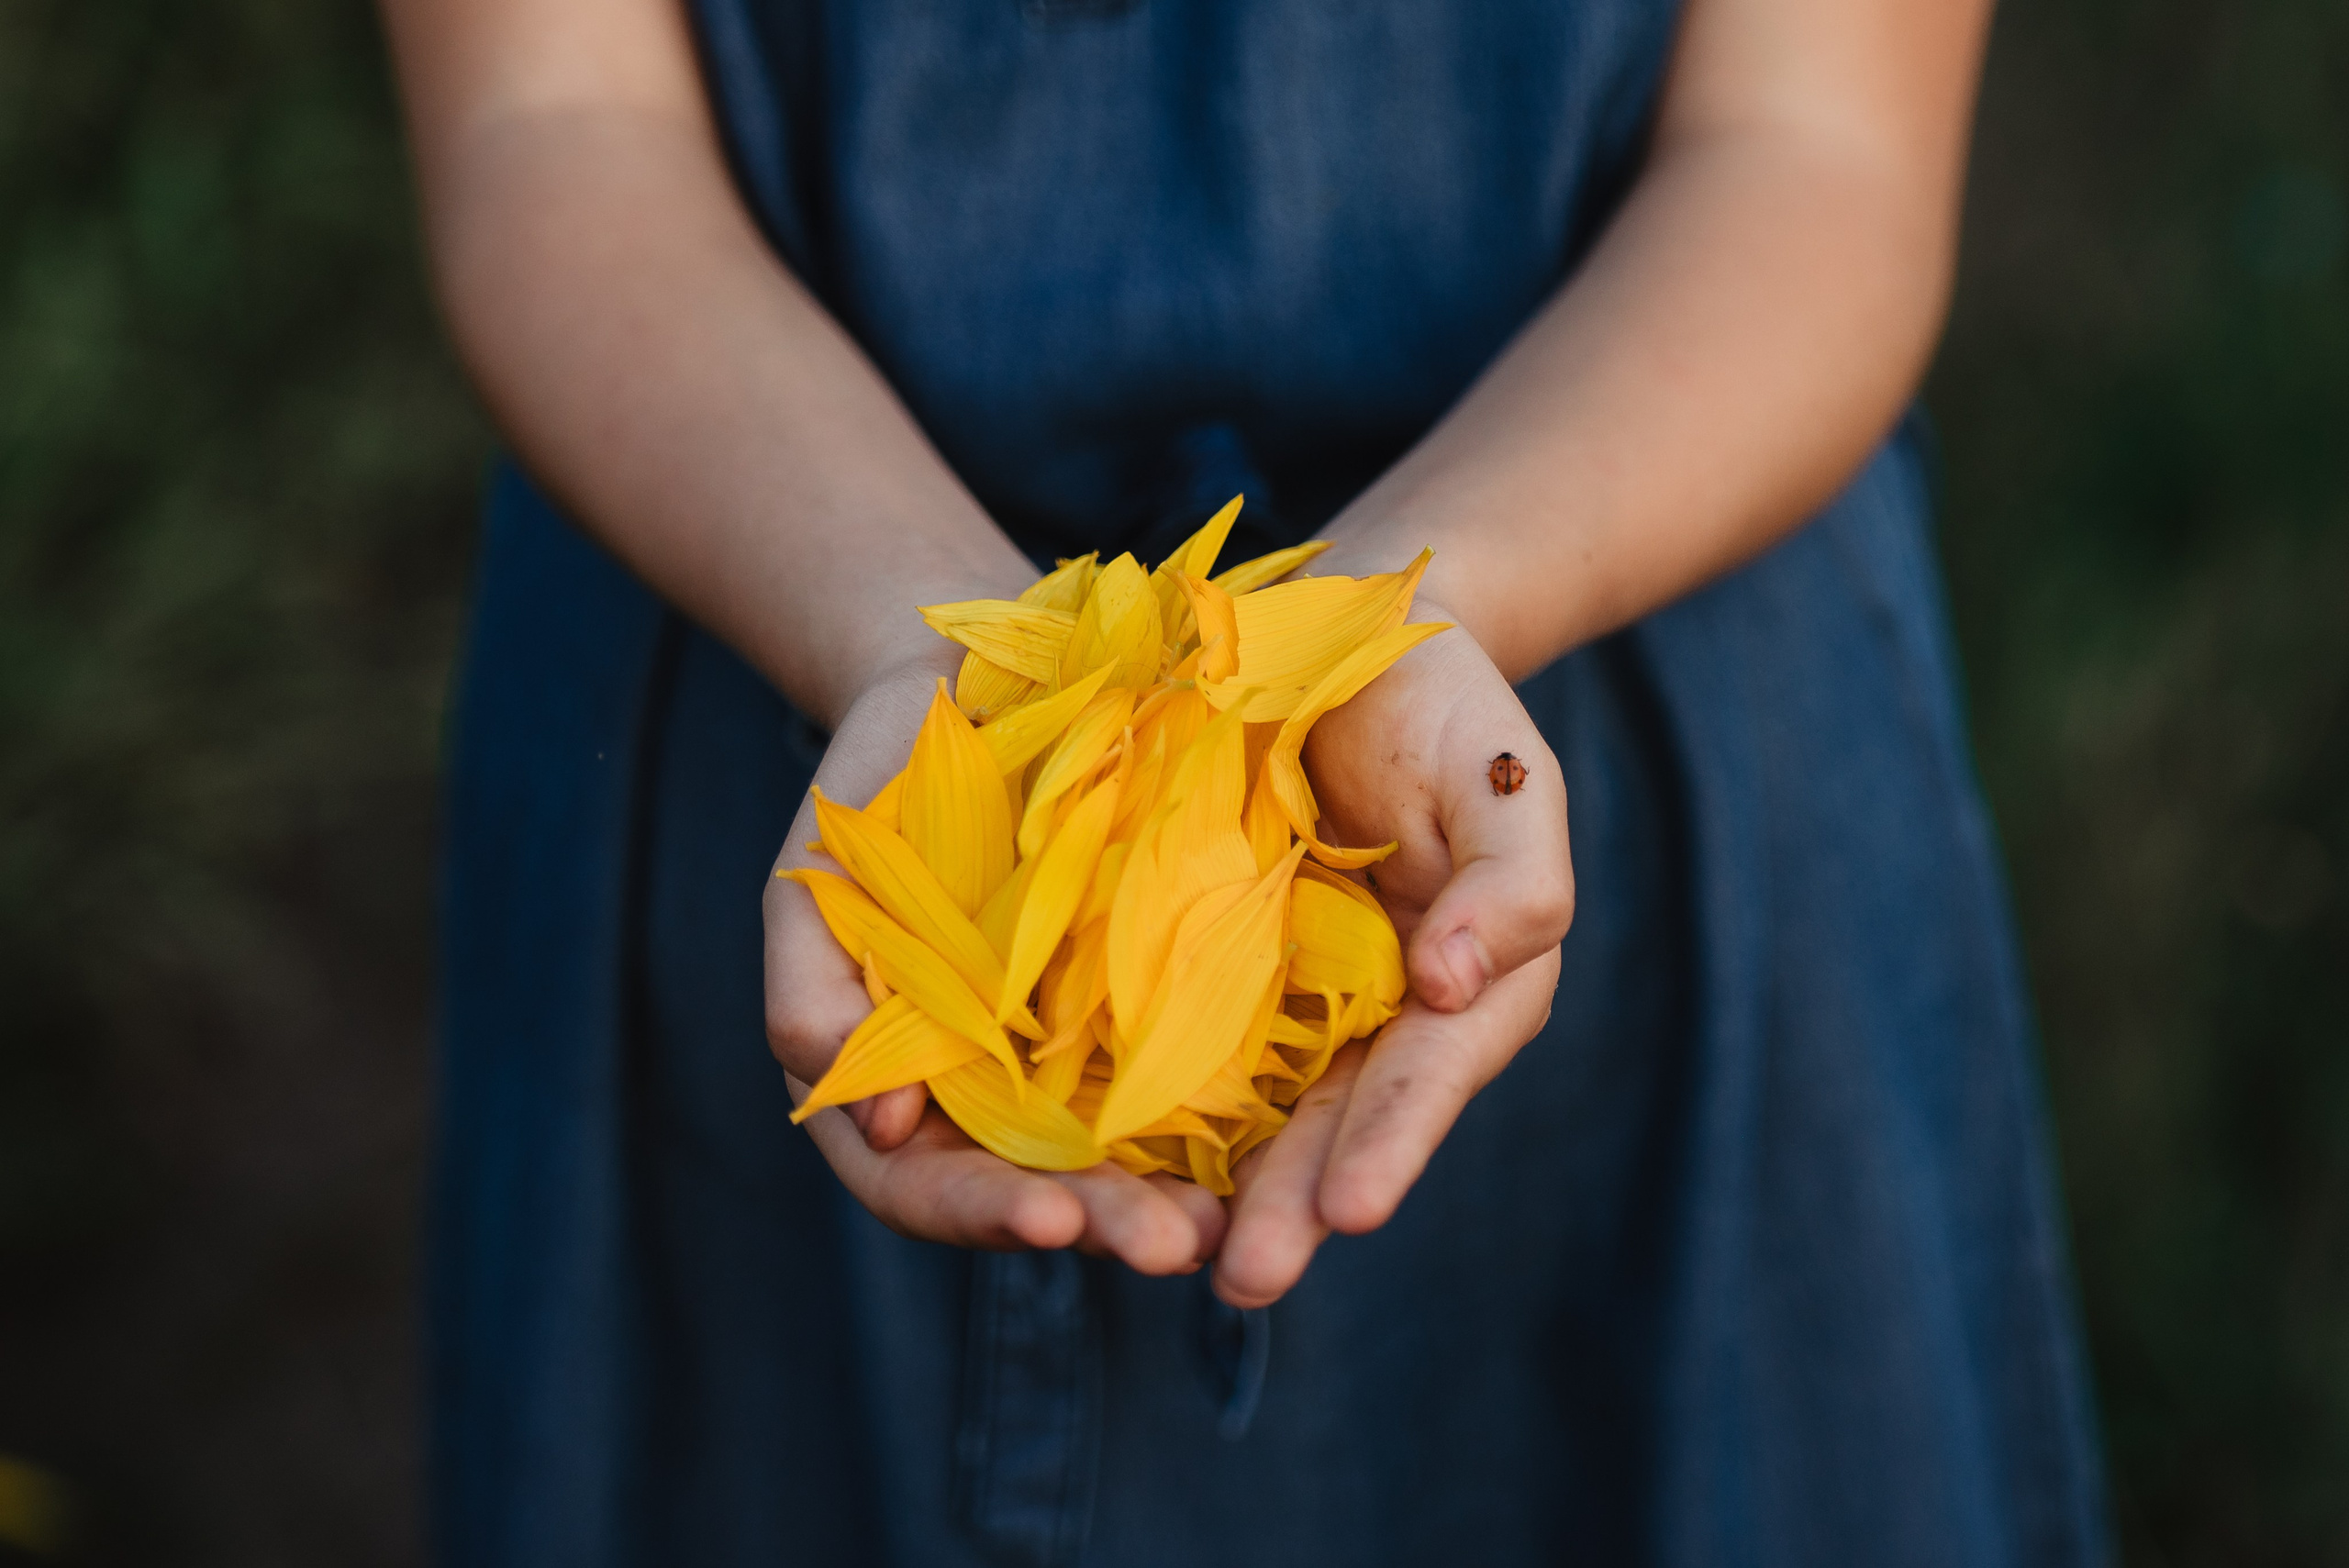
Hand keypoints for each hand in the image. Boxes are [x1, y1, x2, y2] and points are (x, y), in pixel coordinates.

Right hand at [763, 657, 1227, 1273]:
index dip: (982, 1210)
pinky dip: (1223, 1123)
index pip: (924, 1184)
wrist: (969, 700)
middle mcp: (989, 1099)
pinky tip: (1279, 1142)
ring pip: (1120, 1161)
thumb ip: (814, 998)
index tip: (1052, 1213)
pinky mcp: (1148, 1014)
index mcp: (895, 1087)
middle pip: (1040, 1193)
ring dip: (1172, 1200)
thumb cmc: (872, 794)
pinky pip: (1185, 1082)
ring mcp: (1072, 1064)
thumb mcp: (818, 884)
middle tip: (1176, 1246)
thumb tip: (881, 1127)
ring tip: (1228, 1224)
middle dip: (1105, 1225)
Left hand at [1214, 612, 1572, 1306]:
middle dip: (1295, 1203)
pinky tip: (1110, 1167)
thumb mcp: (1505, 779)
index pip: (1430, 1072)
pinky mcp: (1205, 971)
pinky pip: (1181, 1048)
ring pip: (1256, 1111)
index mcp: (1464, 984)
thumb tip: (1455, 987)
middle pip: (1338, 1122)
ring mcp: (1287, 1000)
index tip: (1352, 1208)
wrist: (1340, 632)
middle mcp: (1376, 1015)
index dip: (1395, 1139)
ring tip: (1182, 1257)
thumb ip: (1512, 884)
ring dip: (1222, 1188)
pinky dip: (1155, 1110)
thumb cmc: (1444, 706)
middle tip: (1247, 1277)